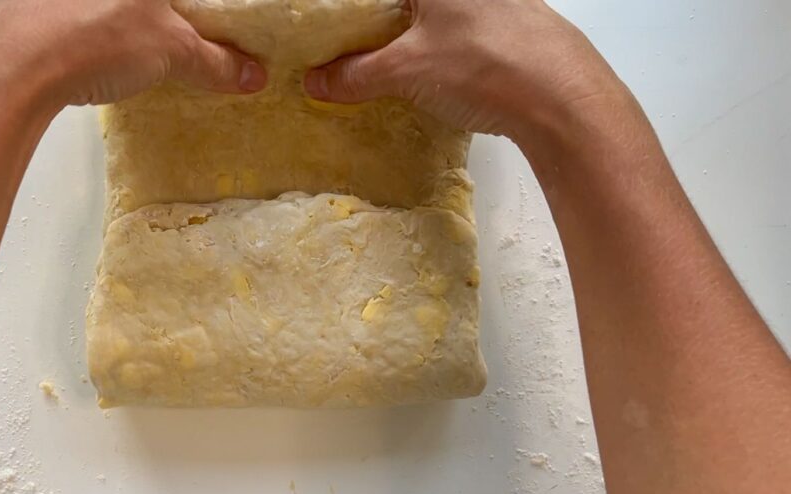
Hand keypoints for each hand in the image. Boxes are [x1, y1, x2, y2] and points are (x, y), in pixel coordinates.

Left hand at [0, 0, 266, 107]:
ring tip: (147, 52)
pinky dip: (101, 28)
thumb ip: (214, 60)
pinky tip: (105, 55)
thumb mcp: (172, 50)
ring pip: (113, 3)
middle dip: (174, 13)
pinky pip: (83, 10)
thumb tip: (249, 75)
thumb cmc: (96, 34)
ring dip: (133, 19)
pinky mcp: (37, 5)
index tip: (225, 32)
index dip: (212, 11)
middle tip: (191, 40)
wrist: (13, 63)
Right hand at [304, 0, 630, 144]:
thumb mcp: (406, 70)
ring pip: (440, 12)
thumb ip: (356, 73)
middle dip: (380, 22)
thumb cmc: (482, 63)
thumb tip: (316, 82)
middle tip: (351, 47)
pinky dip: (442, 43)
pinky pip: (465, 26)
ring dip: (411, 30)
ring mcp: (500, 0)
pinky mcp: (519, 22)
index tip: (332, 27)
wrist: (564, 98)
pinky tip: (435, 71)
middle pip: (411, 1)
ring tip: (385, 61)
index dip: (351, 12)